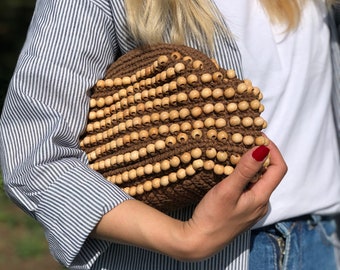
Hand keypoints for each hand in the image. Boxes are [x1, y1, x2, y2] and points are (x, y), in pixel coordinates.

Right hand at [91, 140, 286, 260]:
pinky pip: (248, 187)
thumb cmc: (212, 217)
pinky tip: (229, 170)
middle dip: (261, 155)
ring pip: (258, 180)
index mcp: (261, 197)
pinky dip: (244, 174)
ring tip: (235, 152)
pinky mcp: (241, 210)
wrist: (199, 241)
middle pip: (269, 173)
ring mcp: (251, 207)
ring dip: (251, 164)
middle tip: (244, 141)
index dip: (273, 150)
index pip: (279, 168)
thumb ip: (245, 170)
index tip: (258, 136)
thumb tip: (261, 149)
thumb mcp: (227, 190)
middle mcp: (260, 203)